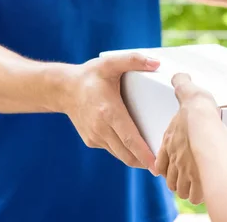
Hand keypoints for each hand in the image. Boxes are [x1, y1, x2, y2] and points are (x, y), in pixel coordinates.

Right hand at [61, 53, 159, 173]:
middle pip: (127, 153)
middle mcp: (101, 128)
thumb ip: (133, 60)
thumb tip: (156, 62)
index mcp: (109, 111)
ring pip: (120, 154)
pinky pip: (112, 150)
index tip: (157, 164)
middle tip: (163, 166)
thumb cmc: (90, 75)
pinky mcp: (91, 140)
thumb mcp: (110, 62)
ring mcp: (95, 136)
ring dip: (135, 159)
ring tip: (153, 160)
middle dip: (145, 162)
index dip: (144, 153)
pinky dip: (124, 152)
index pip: (130, 139)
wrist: (63, 89)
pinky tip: (136, 149)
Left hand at [155, 73, 218, 204]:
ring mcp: (185, 170)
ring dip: (186, 187)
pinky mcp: (198, 181)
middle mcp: (174, 157)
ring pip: (181, 187)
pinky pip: (195, 194)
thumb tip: (178, 76)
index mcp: (171, 138)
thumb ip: (183, 85)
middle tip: (186, 175)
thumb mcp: (190, 92)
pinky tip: (204, 190)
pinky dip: (199, 193)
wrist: (208, 130)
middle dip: (177, 177)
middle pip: (170, 175)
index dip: (168, 163)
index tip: (173, 164)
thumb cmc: (198, 112)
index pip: (162, 157)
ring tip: (194, 184)